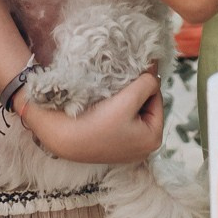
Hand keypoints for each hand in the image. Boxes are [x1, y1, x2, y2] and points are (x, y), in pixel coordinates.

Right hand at [19, 73, 163, 163]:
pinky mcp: (113, 146)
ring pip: (132, 113)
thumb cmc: (96, 122)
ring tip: (108, 95)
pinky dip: (114, 112)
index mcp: (153, 139)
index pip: (156, 99)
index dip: (143, 83)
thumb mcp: (127, 99)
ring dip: (123, 101)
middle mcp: (144, 148)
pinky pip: (121, 122)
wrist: (61, 138)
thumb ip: (147, 83)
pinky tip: (102, 107)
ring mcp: (128, 148)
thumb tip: (155, 68)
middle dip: (134, 94)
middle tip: (116, 85)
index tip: (127, 74)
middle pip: (145, 107)